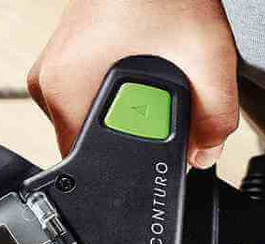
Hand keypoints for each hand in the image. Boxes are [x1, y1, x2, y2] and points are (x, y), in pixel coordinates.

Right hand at [28, 0, 238, 167]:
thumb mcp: (207, 60)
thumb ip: (215, 118)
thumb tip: (205, 156)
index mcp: (66, 89)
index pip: (92, 163)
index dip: (136, 160)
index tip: (162, 127)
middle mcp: (49, 82)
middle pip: (96, 144)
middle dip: (138, 133)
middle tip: (164, 87)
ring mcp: (52, 68)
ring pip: (96, 121)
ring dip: (131, 111)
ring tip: (153, 67)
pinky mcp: (65, 59)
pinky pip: (92, 97)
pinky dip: (122, 91)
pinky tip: (141, 60)